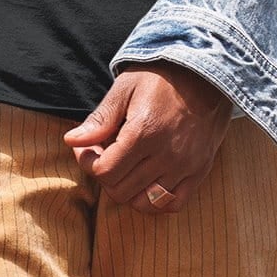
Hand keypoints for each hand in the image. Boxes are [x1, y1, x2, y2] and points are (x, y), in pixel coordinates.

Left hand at [63, 63, 234, 214]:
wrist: (205, 73)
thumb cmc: (160, 77)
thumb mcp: (125, 88)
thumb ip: (100, 119)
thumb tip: (71, 141)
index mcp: (144, 132)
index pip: (104, 171)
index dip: (87, 162)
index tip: (86, 147)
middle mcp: (167, 155)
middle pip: (121, 190)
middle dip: (103, 176)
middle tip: (102, 155)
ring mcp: (186, 167)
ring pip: (145, 203)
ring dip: (127, 190)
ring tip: (124, 168)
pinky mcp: (200, 172)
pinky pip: (173, 203)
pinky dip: (155, 200)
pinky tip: (146, 181)